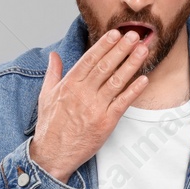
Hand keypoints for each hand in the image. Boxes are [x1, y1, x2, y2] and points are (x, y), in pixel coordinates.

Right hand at [28, 28, 150, 181]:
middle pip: (105, 66)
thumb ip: (53, 73)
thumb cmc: (50, 127)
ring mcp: (95, 108)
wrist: (52, 155)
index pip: (90, 59)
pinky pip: (122, 103)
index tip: (116, 33)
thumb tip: (53, 56)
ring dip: (131, 64)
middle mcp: (83, 93)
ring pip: (116, 81)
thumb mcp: (45, 96)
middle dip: (121, 49)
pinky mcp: (105, 123)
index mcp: (69, 84)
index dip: (104, 45)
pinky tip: (144, 79)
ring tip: (142, 51)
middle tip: (135, 35)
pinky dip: (133, 91)